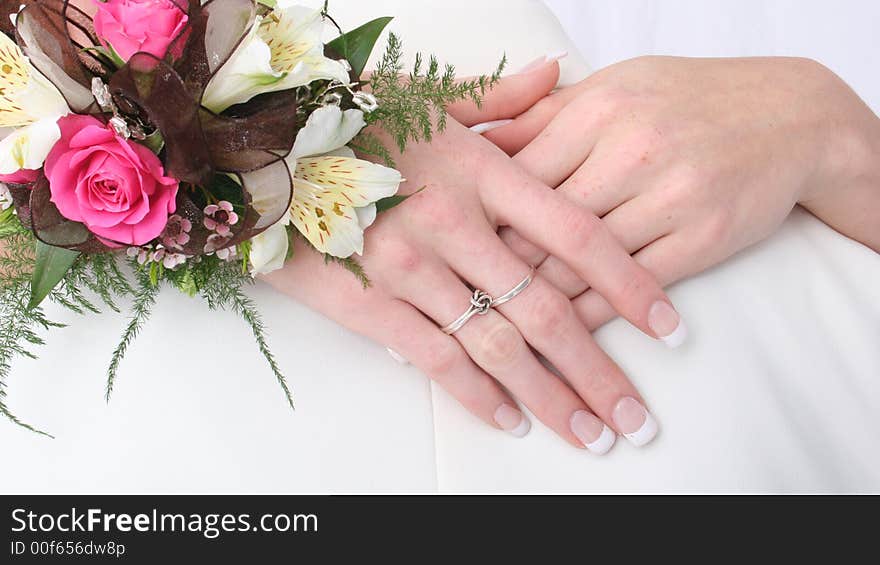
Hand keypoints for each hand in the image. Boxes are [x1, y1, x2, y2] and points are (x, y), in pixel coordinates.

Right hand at [264, 78, 681, 450]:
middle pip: (546, 308)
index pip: (578, 233)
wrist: (257, 147)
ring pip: (497, 344)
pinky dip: (477, 395)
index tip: (670, 329)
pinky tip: (512, 421)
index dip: (632, 284)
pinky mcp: (369, 301)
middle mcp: (454, 220)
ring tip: (590, 435)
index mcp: (481, 170)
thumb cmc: (349, 122)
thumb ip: (499, 99)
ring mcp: (410, 265)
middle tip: (636, 420)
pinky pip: (434, 358)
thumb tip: (559, 76)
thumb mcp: (426, 99)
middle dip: (598, 372)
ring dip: (549, 397)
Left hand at [464, 56, 879, 328]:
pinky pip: (631, 289)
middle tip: (457, 303)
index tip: (448, 250)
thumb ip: (544, 116)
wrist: (792, 117)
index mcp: (597, 110)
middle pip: (541, 226)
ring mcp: (669, 196)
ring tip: (499, 335)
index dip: (476, 219)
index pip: (516, 176)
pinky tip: (566, 340)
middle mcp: (630, 151)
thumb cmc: (688, 100)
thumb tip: (477, 141)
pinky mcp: (701, 238)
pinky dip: (594, 319)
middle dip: (494, 270)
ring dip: (537, 307)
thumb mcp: (615, 87)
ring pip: (581, 266)